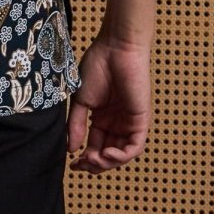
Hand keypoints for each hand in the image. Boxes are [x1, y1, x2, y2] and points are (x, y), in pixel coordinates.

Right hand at [66, 32, 151, 173]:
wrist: (115, 48)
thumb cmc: (97, 66)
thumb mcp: (81, 99)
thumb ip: (76, 124)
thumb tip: (71, 148)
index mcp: (101, 117)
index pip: (94, 145)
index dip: (84, 158)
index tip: (72, 163)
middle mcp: (116, 123)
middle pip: (107, 153)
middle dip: (95, 164)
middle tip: (81, 165)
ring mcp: (129, 122)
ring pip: (121, 154)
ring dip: (107, 162)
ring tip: (92, 159)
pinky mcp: (141, 120)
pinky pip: (134, 147)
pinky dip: (121, 156)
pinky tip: (106, 153)